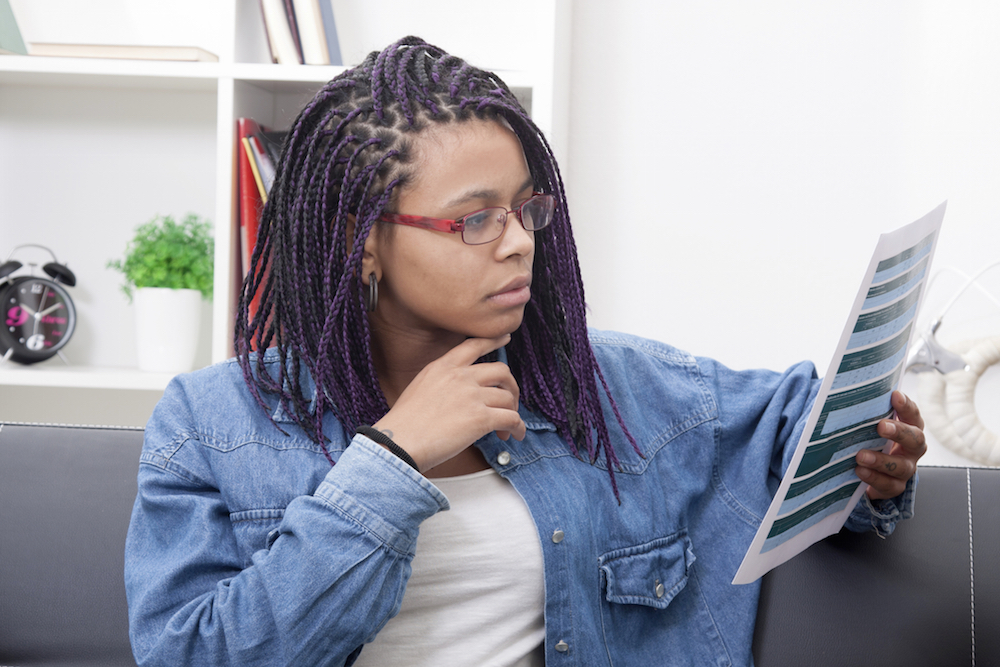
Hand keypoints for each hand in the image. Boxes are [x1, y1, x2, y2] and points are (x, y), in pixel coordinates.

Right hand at [372, 334, 524, 471]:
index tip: (505, 337)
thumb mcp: (420, 387)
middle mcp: (460, 376)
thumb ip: (443, 382)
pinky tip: (514, 434)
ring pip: (508, 398)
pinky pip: (511, 418)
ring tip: (505, 428)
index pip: (474, 345)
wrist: (399, 442)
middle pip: (501, 371)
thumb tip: (463, 393)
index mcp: (443, 366)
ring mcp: (472, 396)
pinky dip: (518, 428)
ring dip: (512, 412)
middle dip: (511, 386)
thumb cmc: (404, 423)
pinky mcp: (481, 418)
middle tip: (509, 402)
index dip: (494, 340)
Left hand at [855, 390, 926, 499]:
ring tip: (861, 456)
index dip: (906, 405)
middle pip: (915, 439)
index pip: (913, 414)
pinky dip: (873, 478)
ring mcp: (905, 469)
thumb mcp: (869, 426)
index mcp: (908, 428)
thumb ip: (865, 413)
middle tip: (881, 426)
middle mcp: (912, 448)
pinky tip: (859, 471)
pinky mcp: (894, 487)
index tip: (894, 395)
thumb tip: (843, 396)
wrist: (866, 473)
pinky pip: (888, 485)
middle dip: (899, 432)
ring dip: (881, 460)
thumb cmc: (868, 440)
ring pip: (901, 466)